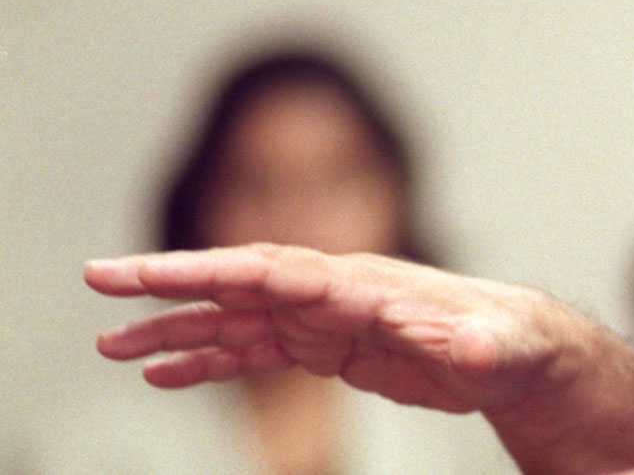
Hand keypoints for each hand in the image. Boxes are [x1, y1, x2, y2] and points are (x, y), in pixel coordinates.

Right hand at [88, 243, 569, 411]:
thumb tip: (464, 343)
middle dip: (169, 285)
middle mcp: (337, 292)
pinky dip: (210, 361)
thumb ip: (475, 344)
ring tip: (111, 347)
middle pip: (239, 282)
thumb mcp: (500, 349)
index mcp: (365, 286)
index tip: (147, 274)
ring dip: (176, 331)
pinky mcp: (331, 346)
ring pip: (237, 319)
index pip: (273, 272)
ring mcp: (329, 318)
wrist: (524, 351)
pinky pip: (257, 351)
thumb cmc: (514, 342)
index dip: (209, 271)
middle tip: (98, 285)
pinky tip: (166, 374)